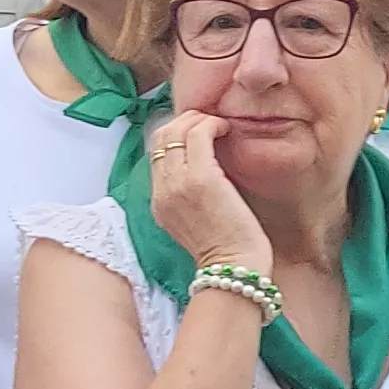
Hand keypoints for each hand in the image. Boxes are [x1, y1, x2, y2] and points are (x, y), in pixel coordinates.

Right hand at [145, 112, 270, 278]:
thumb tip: (203, 166)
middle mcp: (162, 190)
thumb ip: (187, 196)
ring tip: (219, 125)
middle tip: (208, 122)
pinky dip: (212, 125)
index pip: (155, 152)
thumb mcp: (192, 222)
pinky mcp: (202, 178)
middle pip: (160, 136)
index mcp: (158, 202)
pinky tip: (227, 130)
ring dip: (199, 120)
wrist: (233, 268)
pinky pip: (199, 134)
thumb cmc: (225, 249)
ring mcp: (179, 183)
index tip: (197, 132)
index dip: (175, 135)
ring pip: (176, 131)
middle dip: (184, 121)